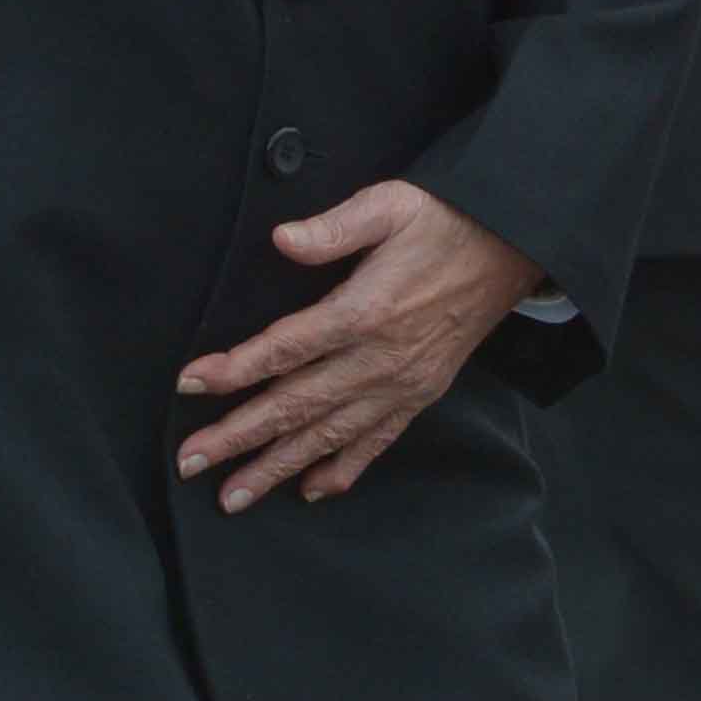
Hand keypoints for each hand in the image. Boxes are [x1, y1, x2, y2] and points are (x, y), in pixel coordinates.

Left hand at [173, 181, 538, 511]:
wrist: (511, 247)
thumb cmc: (444, 219)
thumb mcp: (390, 204)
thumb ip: (334, 226)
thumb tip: (282, 238)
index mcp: (365, 310)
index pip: (286, 348)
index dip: (234, 369)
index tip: (189, 385)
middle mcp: (380, 358)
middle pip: (296, 405)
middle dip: (238, 436)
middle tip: (189, 462)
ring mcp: (401, 384)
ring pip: (328, 436)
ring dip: (277, 467)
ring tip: (233, 496)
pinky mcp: (420, 395)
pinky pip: (376, 442)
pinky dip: (343, 470)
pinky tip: (311, 491)